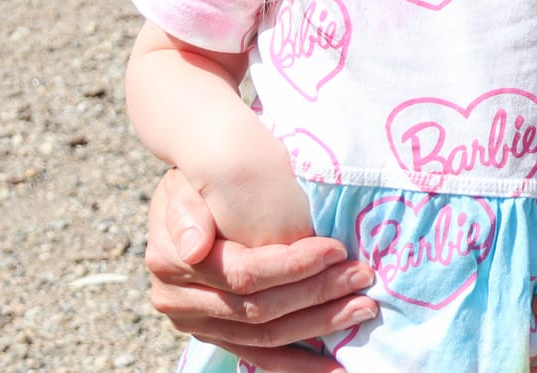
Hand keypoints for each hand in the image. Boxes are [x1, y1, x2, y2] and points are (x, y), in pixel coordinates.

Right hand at [145, 169, 377, 371]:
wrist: (190, 200)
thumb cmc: (200, 181)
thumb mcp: (189, 181)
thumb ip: (189, 211)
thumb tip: (194, 248)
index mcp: (173, 262)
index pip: (244, 273)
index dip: (294, 266)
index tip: (337, 249)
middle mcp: (179, 302)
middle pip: (259, 309)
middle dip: (317, 294)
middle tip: (362, 277)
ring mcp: (197, 324)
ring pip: (265, 337)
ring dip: (319, 326)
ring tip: (363, 309)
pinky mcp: (216, 336)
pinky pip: (259, 357)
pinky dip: (298, 364)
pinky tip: (333, 366)